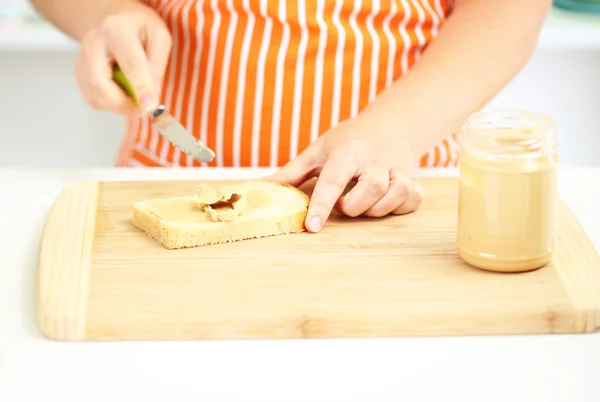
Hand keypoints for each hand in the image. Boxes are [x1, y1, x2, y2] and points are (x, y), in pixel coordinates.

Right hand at [75, 2, 171, 113]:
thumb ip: (157, 65)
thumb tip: (151, 96)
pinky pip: (93, 99)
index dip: (140, 88)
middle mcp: (93, 44)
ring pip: (94, 96)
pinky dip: (111, 104)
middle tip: (143, 108)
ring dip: (119, 106)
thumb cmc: (138, 27)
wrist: (112, 17)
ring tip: (134, 95)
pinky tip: (122, 91)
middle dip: (122, 105)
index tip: (149, 107)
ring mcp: (82, 59)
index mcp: (117, 30)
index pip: (130, 64)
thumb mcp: (159, 36)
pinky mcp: (79, 73)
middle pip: (98, 84)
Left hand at [267, 115, 424, 232]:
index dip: (321, 205)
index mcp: (347, 150)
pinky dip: (400, 207)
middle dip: (354, 206)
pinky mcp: (413, 177)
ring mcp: (398, 167)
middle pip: (371, 189)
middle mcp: (375, 158)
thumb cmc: (348, 140)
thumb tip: (260, 187)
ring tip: (363, 204)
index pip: (333, 179)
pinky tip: (387, 203)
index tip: (311, 227)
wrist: (391, 123)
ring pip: (395, 195)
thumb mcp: (319, 150)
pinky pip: (413, 199)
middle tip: (345, 204)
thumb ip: (292, 171)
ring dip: (377, 209)